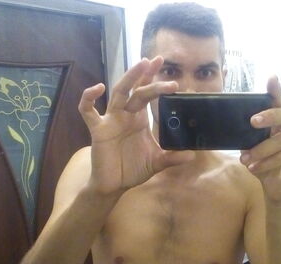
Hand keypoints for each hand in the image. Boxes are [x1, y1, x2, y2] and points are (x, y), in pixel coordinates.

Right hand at [78, 57, 194, 194]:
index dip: (154, 78)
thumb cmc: (132, 170)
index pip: (146, 92)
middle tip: (158, 61)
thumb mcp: (157, 162)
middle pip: (135, 89)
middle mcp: (125, 115)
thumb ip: (173, 157)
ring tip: (141, 65)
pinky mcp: (98, 130)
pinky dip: (89, 98)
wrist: (114, 185)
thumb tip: (192, 155)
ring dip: (129, 78)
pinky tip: (98, 88)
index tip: (165, 65)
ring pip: (118, 94)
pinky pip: (88, 111)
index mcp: (139, 119)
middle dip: (146, 75)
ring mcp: (111, 120)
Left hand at [240, 77, 280, 201]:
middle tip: (253, 121)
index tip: (271, 78)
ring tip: (245, 159)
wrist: (274, 188)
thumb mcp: (252, 147)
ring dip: (261, 150)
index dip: (276, 90)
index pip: (279, 102)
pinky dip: (267, 163)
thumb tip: (228, 124)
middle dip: (270, 116)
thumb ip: (247, 135)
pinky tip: (254, 168)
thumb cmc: (264, 163)